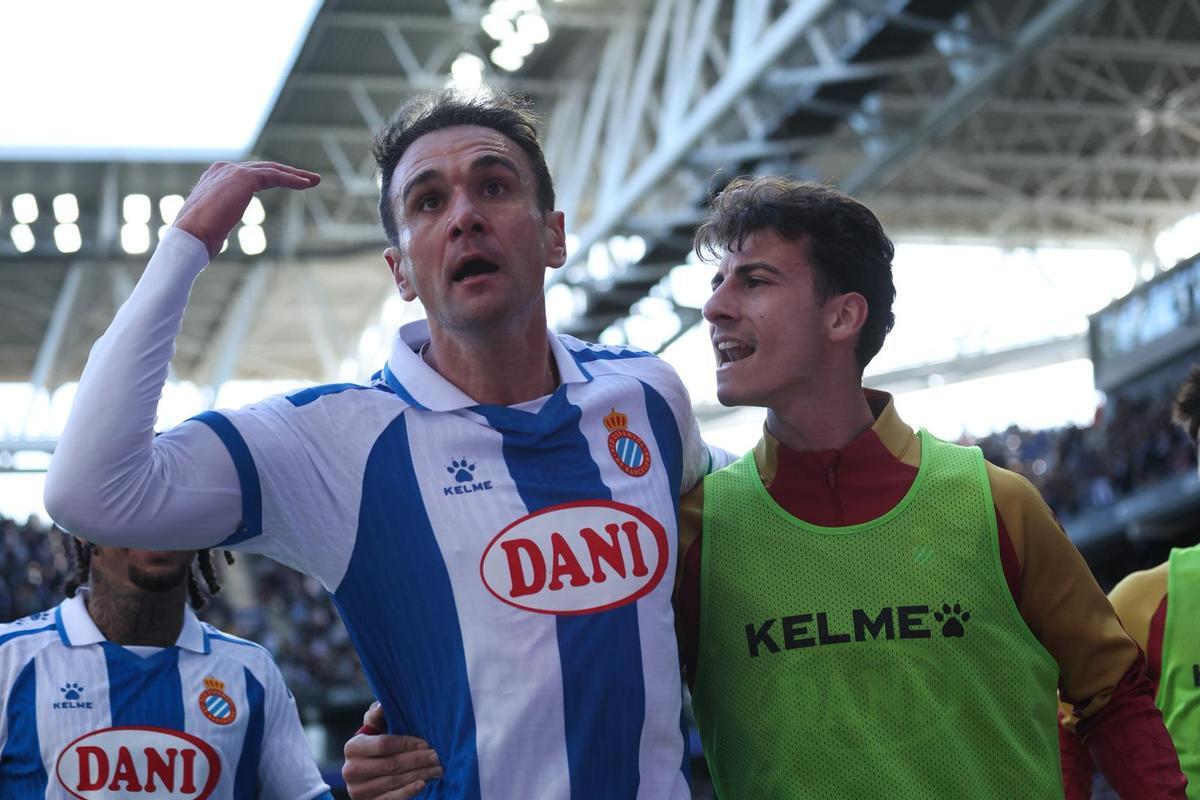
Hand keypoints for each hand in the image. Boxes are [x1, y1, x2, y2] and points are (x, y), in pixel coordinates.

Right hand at [174, 161, 319, 257]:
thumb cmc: (197, 239)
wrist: (189, 237)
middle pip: (263, 168)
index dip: (271, 177)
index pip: (249, 174)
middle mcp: (222, 169)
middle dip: (288, 172)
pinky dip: (292, 179)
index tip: (288, 183)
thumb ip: (218, 221)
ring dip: (296, 175)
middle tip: (309, 179)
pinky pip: (274, 176)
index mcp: (213, 178)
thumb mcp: (211, 226)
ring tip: (315, 180)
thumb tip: (218, 236)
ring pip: (272, 169)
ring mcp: (232, 171)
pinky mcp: (243, 177)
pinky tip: (307, 184)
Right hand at [343, 703, 441, 799]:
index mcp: (353, 747)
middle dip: (417, 760)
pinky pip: (391, 799)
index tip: (425, 743)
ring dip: (419, 775)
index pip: (383, 745)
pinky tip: (422, 783)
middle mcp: (351, 770)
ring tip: (436, 769)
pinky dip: (408, 792)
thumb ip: (377, 716)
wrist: (367, 775)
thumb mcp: (375, 729)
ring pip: (393, 782)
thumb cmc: (376, 747)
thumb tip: (382, 705)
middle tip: (436, 756)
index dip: (406, 744)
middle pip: (391, 764)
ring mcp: (357, 790)